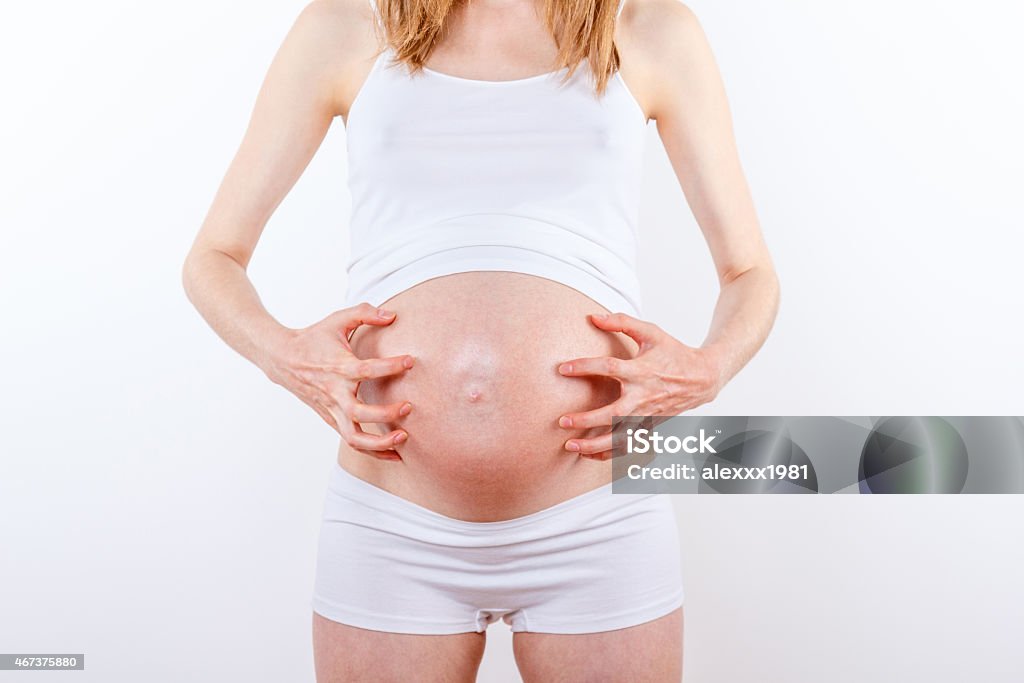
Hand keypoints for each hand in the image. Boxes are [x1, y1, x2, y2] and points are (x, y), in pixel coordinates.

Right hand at [261, 302, 414, 460]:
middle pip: (360, 413)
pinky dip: (373, 450)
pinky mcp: (330, 419)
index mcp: (338, 367)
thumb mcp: (338, 320)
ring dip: (379, 443)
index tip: (410, 361)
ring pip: (354, 438)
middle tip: (409, 406)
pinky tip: (394, 452)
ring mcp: (331, 410)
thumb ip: (365, 312)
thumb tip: (393, 315)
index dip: (390, 366)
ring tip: (404, 438)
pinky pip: (352, 441)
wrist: (282, 358)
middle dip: (386, 414)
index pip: (366, 370)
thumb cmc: (315, 338)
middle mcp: (335, 393)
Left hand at [556, 312, 723, 459]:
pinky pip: (627, 444)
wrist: (702, 378)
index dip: (584, 367)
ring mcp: (647, 415)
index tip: (562, 369)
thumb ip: (622, 322)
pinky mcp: (650, 426)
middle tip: (562, 421)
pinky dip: (608, 453)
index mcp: (641, 371)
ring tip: (570, 446)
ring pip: (619, 437)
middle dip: (586, 420)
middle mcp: (643, 396)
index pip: (608, 368)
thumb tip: (593, 317)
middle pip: (612, 414)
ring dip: (594, 445)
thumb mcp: (651, 332)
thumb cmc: (674, 352)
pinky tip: (588, 454)